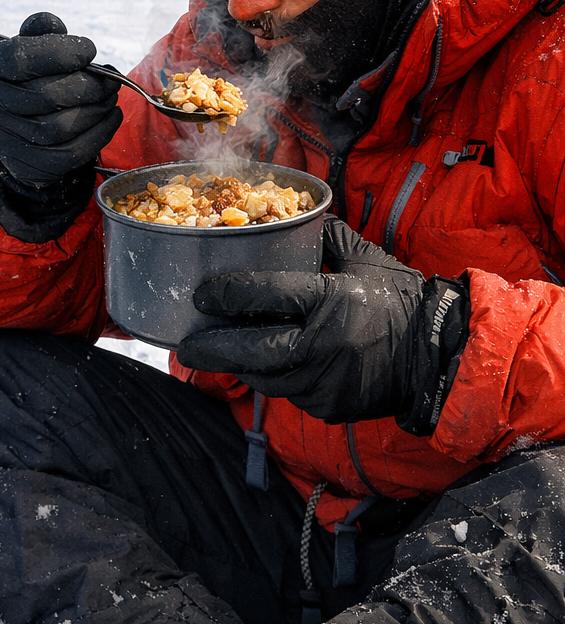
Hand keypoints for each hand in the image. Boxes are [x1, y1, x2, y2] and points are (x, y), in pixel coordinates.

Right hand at [0, 12, 122, 184]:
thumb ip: (41, 32)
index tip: (90, 50)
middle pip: (46, 97)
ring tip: (111, 97)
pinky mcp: (25, 166)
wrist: (14, 126)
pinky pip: (70, 154)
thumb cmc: (27, 77)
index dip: (61, 53)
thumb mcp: (28, 48)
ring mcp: (3, 141)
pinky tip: (110, 117)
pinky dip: (99, 135)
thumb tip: (56, 26)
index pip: (21, 58)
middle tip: (111, 80)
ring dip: (97, 111)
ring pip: (60, 128)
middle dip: (89, 87)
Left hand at [176, 218, 467, 428]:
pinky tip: (261, 366)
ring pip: (265, 377)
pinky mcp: (327, 406)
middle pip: (251, 350)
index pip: (265, 295)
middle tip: (185, 345)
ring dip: (240, 365)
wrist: (439, 356)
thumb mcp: (365, 259)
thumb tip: (290, 217)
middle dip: (212, 348)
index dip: (227, 294)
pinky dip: (273, 379)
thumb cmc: (402, 302)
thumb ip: (325, 239)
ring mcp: (324, 382)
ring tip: (215, 353)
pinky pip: (288, 393)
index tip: (202, 294)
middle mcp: (322, 346)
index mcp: (331, 301)